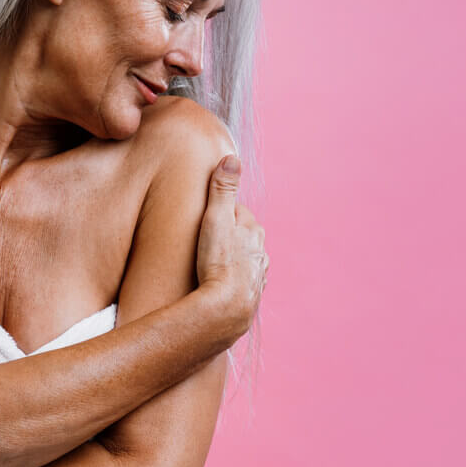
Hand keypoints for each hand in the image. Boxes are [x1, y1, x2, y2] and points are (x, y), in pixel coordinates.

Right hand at [195, 154, 268, 345]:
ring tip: (211, 264)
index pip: (238, 212)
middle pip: (244, 236)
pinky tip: (221, 286)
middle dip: (228, 235)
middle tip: (205, 239)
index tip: (205, 217)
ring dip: (232, 259)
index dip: (221, 212)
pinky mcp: (251, 296)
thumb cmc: (218, 262)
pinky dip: (233, 281)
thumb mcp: (215, 219)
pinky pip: (243, 282)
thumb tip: (232, 157)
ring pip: (245, 259)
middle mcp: (260, 252)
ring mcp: (258, 275)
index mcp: (253, 230)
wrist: (226, 309)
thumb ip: (222, 189)